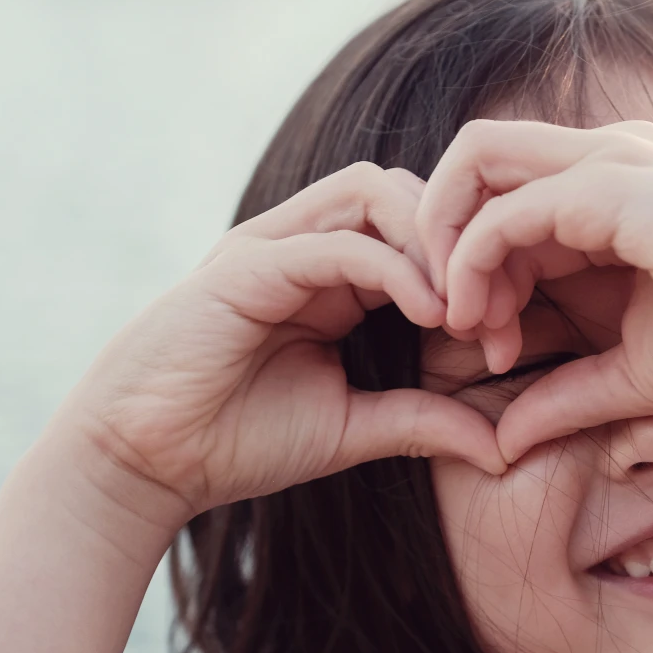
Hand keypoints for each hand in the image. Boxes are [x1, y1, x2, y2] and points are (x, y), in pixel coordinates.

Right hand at [60, 162, 505, 527]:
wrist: (143, 461)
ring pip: (373, 192)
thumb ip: (422, 422)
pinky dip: (389, 267)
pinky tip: (428, 315)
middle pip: (406, 191)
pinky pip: (332, 242)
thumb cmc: (237, 440)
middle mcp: (305, 244)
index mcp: (332, 275)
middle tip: (499, 312)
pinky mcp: (245, 266)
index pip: (418, 229)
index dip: (473, 268)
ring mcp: (272, 246)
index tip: (509, 333)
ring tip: (466, 308)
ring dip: (432, 242)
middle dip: (463, 243)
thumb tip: (501, 448)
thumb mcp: (352, 429)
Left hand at [416, 119, 652, 461]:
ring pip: (476, 167)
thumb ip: (562, 397)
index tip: (496, 350)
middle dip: (441, 235)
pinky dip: (474, 263)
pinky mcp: (611, 186)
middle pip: (477, 162)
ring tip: (466, 323)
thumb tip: (504, 441)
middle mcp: (603, 158)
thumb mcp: (629, 374)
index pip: (505, 196)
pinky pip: (505, 212)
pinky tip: (485, 321)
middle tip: (450, 319)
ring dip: (448, 246)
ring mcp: (607, 162)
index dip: (478, 270)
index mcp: (610, 187)